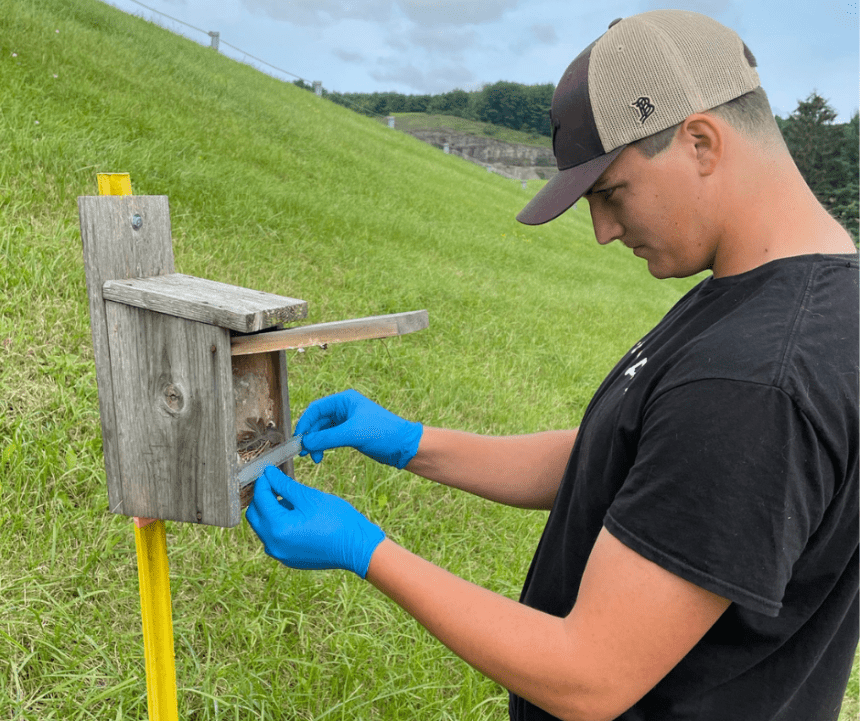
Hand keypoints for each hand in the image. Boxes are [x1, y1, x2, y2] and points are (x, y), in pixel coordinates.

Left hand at [245, 465, 384, 577]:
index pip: (260, 499)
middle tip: (275, 482)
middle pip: (255, 515)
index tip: (270, 470)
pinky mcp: (289, 558)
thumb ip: (285, 485)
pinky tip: (294, 513)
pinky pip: (275, 538)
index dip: (264, 481)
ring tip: (288, 497)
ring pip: (264, 527)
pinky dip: (278, 523)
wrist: (357, 547)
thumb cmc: (337, 520)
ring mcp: (281, 554)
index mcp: (277, 528)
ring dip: (270, 510)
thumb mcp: (309, 497)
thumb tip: (269, 474)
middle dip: (262, 497)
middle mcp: (273, 545)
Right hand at [295, 389, 422, 468]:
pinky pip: (330, 438)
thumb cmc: (383, 433)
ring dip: (316, 443)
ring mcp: (347, 421)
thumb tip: (305, 443)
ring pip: (322, 431)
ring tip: (314, 458)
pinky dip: (323, 446)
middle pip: (318, 421)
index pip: (316, 409)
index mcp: (345, 401)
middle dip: (310, 436)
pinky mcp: (350, 434)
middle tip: (304, 452)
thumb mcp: (353, 434)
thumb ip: (327, 437)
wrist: (403, 446)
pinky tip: (321, 456)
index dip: (305, 423)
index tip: (299, 439)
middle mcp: (344, 408)